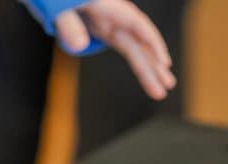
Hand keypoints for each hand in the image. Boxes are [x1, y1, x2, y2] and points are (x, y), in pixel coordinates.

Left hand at [55, 0, 175, 99]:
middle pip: (139, 42)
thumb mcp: (59, 7)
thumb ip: (68, 24)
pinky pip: (127, 50)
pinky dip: (139, 63)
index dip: (151, 41)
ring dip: (149, 70)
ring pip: (135, 50)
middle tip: (168, 85)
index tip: (164, 61)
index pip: (136, 23)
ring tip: (160, 92)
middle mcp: (115, 16)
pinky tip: (149, 77)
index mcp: (109, 5)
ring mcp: (113, 25)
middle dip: (154, 64)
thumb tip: (78, 46)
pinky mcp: (107, 32)